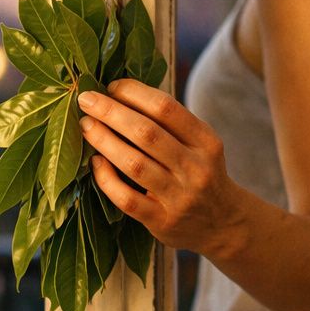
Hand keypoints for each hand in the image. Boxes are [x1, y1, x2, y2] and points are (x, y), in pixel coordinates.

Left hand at [77, 80, 243, 255]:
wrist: (223, 224)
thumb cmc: (200, 173)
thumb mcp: (199, 145)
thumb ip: (170, 124)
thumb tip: (119, 93)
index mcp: (206, 141)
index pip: (166, 108)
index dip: (133, 93)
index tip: (110, 87)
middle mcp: (195, 167)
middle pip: (146, 133)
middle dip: (111, 112)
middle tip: (86, 100)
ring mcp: (179, 197)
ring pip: (134, 164)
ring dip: (104, 141)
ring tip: (86, 126)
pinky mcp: (162, 221)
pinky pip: (126, 198)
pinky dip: (106, 178)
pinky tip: (95, 163)